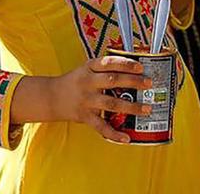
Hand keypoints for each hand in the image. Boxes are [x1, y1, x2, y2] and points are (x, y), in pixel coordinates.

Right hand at [20, 56, 153, 142]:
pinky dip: (114, 133)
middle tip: (149, 84)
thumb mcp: (88, 68)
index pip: (109, 63)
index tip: (141, 67)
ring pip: (111, 103)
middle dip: (133, 82)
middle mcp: (88, 83)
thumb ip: (107, 68)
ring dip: (131, 107)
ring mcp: (86, 100)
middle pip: (113, 81)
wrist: (50, 97)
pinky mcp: (84, 116)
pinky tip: (126, 137)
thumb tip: (136, 69)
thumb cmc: (76, 81)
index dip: (126, 64)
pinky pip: (100, 126)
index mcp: (90, 68)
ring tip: (146, 109)